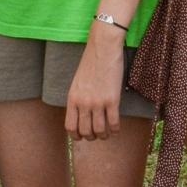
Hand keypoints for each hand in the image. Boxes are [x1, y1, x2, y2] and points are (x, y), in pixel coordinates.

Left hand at [65, 25, 124, 140]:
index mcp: (72, 99)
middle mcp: (83, 103)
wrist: (103, 48)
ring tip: (107, 133)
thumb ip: (78, 99)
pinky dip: (115, 130)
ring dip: (104, 135)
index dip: (76, 136)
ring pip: (100, 130)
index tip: (82, 136)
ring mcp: (98, 102)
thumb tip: (82, 115)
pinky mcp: (112, 100)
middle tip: (97, 135)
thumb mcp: (77, 82)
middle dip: (91, 137)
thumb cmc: (91, 62)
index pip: (70, 126)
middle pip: (86, 132)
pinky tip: (117, 128)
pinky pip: (114, 123)